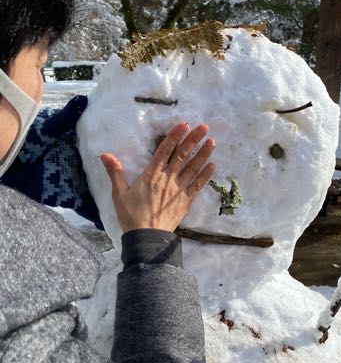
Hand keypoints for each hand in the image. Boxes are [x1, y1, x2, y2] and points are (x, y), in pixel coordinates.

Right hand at [100, 122, 215, 232]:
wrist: (146, 237)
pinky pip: (198, 185)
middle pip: (182, 155)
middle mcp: (167, 179)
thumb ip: (115, 172)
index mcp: (151, 175)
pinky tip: (212, 165)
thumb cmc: (131, 216)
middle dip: (193, 140)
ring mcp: (178, 190)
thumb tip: (104, 154)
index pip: (164, 150)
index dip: (174, 136)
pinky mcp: (185, 201)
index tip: (184, 125)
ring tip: (212, 142)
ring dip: (203, 154)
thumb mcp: (119, 193)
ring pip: (193, 168)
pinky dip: (205, 175)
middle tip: (204, 127)